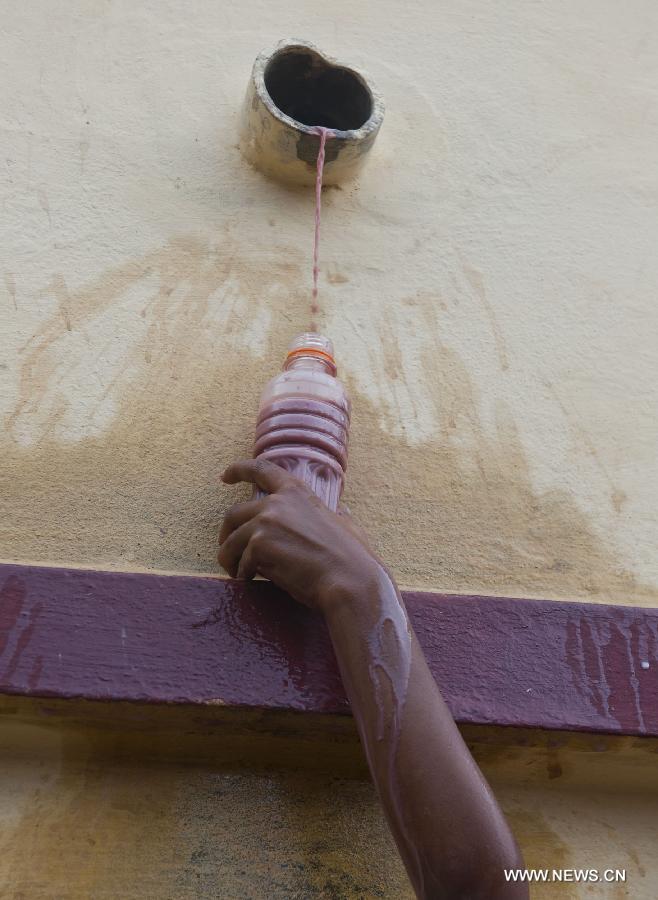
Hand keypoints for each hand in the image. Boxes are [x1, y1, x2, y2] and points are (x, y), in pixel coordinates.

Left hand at [218, 458, 379, 611]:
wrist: (348, 581)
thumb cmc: (352, 558)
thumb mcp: (347, 525)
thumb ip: (339, 515)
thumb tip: (344, 511)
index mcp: (297, 493)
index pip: (261, 470)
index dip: (239, 470)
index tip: (225, 476)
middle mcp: (276, 503)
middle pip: (234, 514)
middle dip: (226, 533)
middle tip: (229, 551)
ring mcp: (265, 523)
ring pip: (230, 542)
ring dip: (230, 559)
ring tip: (238, 573)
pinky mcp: (259, 546)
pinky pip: (240, 563)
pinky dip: (244, 575)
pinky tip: (253, 582)